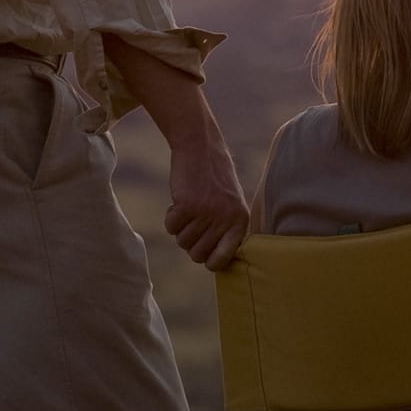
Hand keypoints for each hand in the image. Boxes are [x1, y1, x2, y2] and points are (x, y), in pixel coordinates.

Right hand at [163, 139, 249, 270]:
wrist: (200, 147)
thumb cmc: (214, 179)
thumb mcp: (230, 205)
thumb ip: (225, 231)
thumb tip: (212, 263)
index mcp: (240, 222)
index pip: (223, 259)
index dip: (209, 261)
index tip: (204, 254)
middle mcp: (226, 219)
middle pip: (197, 255)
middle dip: (190, 243)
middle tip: (193, 223)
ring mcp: (207, 213)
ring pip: (182, 242)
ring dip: (180, 228)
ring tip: (189, 208)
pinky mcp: (187, 205)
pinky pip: (171, 228)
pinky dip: (170, 217)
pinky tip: (179, 202)